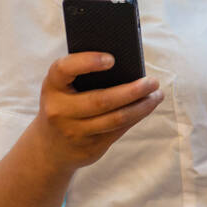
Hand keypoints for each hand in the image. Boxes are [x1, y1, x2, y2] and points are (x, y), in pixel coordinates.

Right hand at [35, 52, 164, 172]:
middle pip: (101, 100)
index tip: (112, 59)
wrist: (49, 148)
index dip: (87, 62)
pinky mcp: (89, 148)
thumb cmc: (64, 105)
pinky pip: (118, 130)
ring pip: (115, 119)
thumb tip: (128, 66)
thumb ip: (84, 76)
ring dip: (141, 107)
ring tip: (157, 95)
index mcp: (52, 86)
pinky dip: (136, 117)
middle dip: (132, 90)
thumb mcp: (63, 88)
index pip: (64, 69)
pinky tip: (147, 107)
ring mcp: (74, 132)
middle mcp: (59, 110)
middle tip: (153, 81)